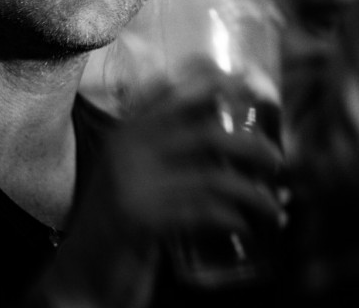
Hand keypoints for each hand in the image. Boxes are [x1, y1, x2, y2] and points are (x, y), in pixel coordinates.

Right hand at [37, 62, 284, 306]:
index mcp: (127, 133)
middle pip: (207, 134)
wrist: (80, 276)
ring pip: (213, 178)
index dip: (215, 82)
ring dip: (255, 193)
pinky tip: (248, 226)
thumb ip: (164, 153)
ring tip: (275, 208)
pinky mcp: (140, 219)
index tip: (250, 83)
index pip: (172, 91)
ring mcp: (133, 184)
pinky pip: (203, 212)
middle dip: (253, 148)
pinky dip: (233, 218)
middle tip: (278, 164)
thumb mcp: (133, 178)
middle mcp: (128, 150)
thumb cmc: (117, 227)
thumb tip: (233, 140)